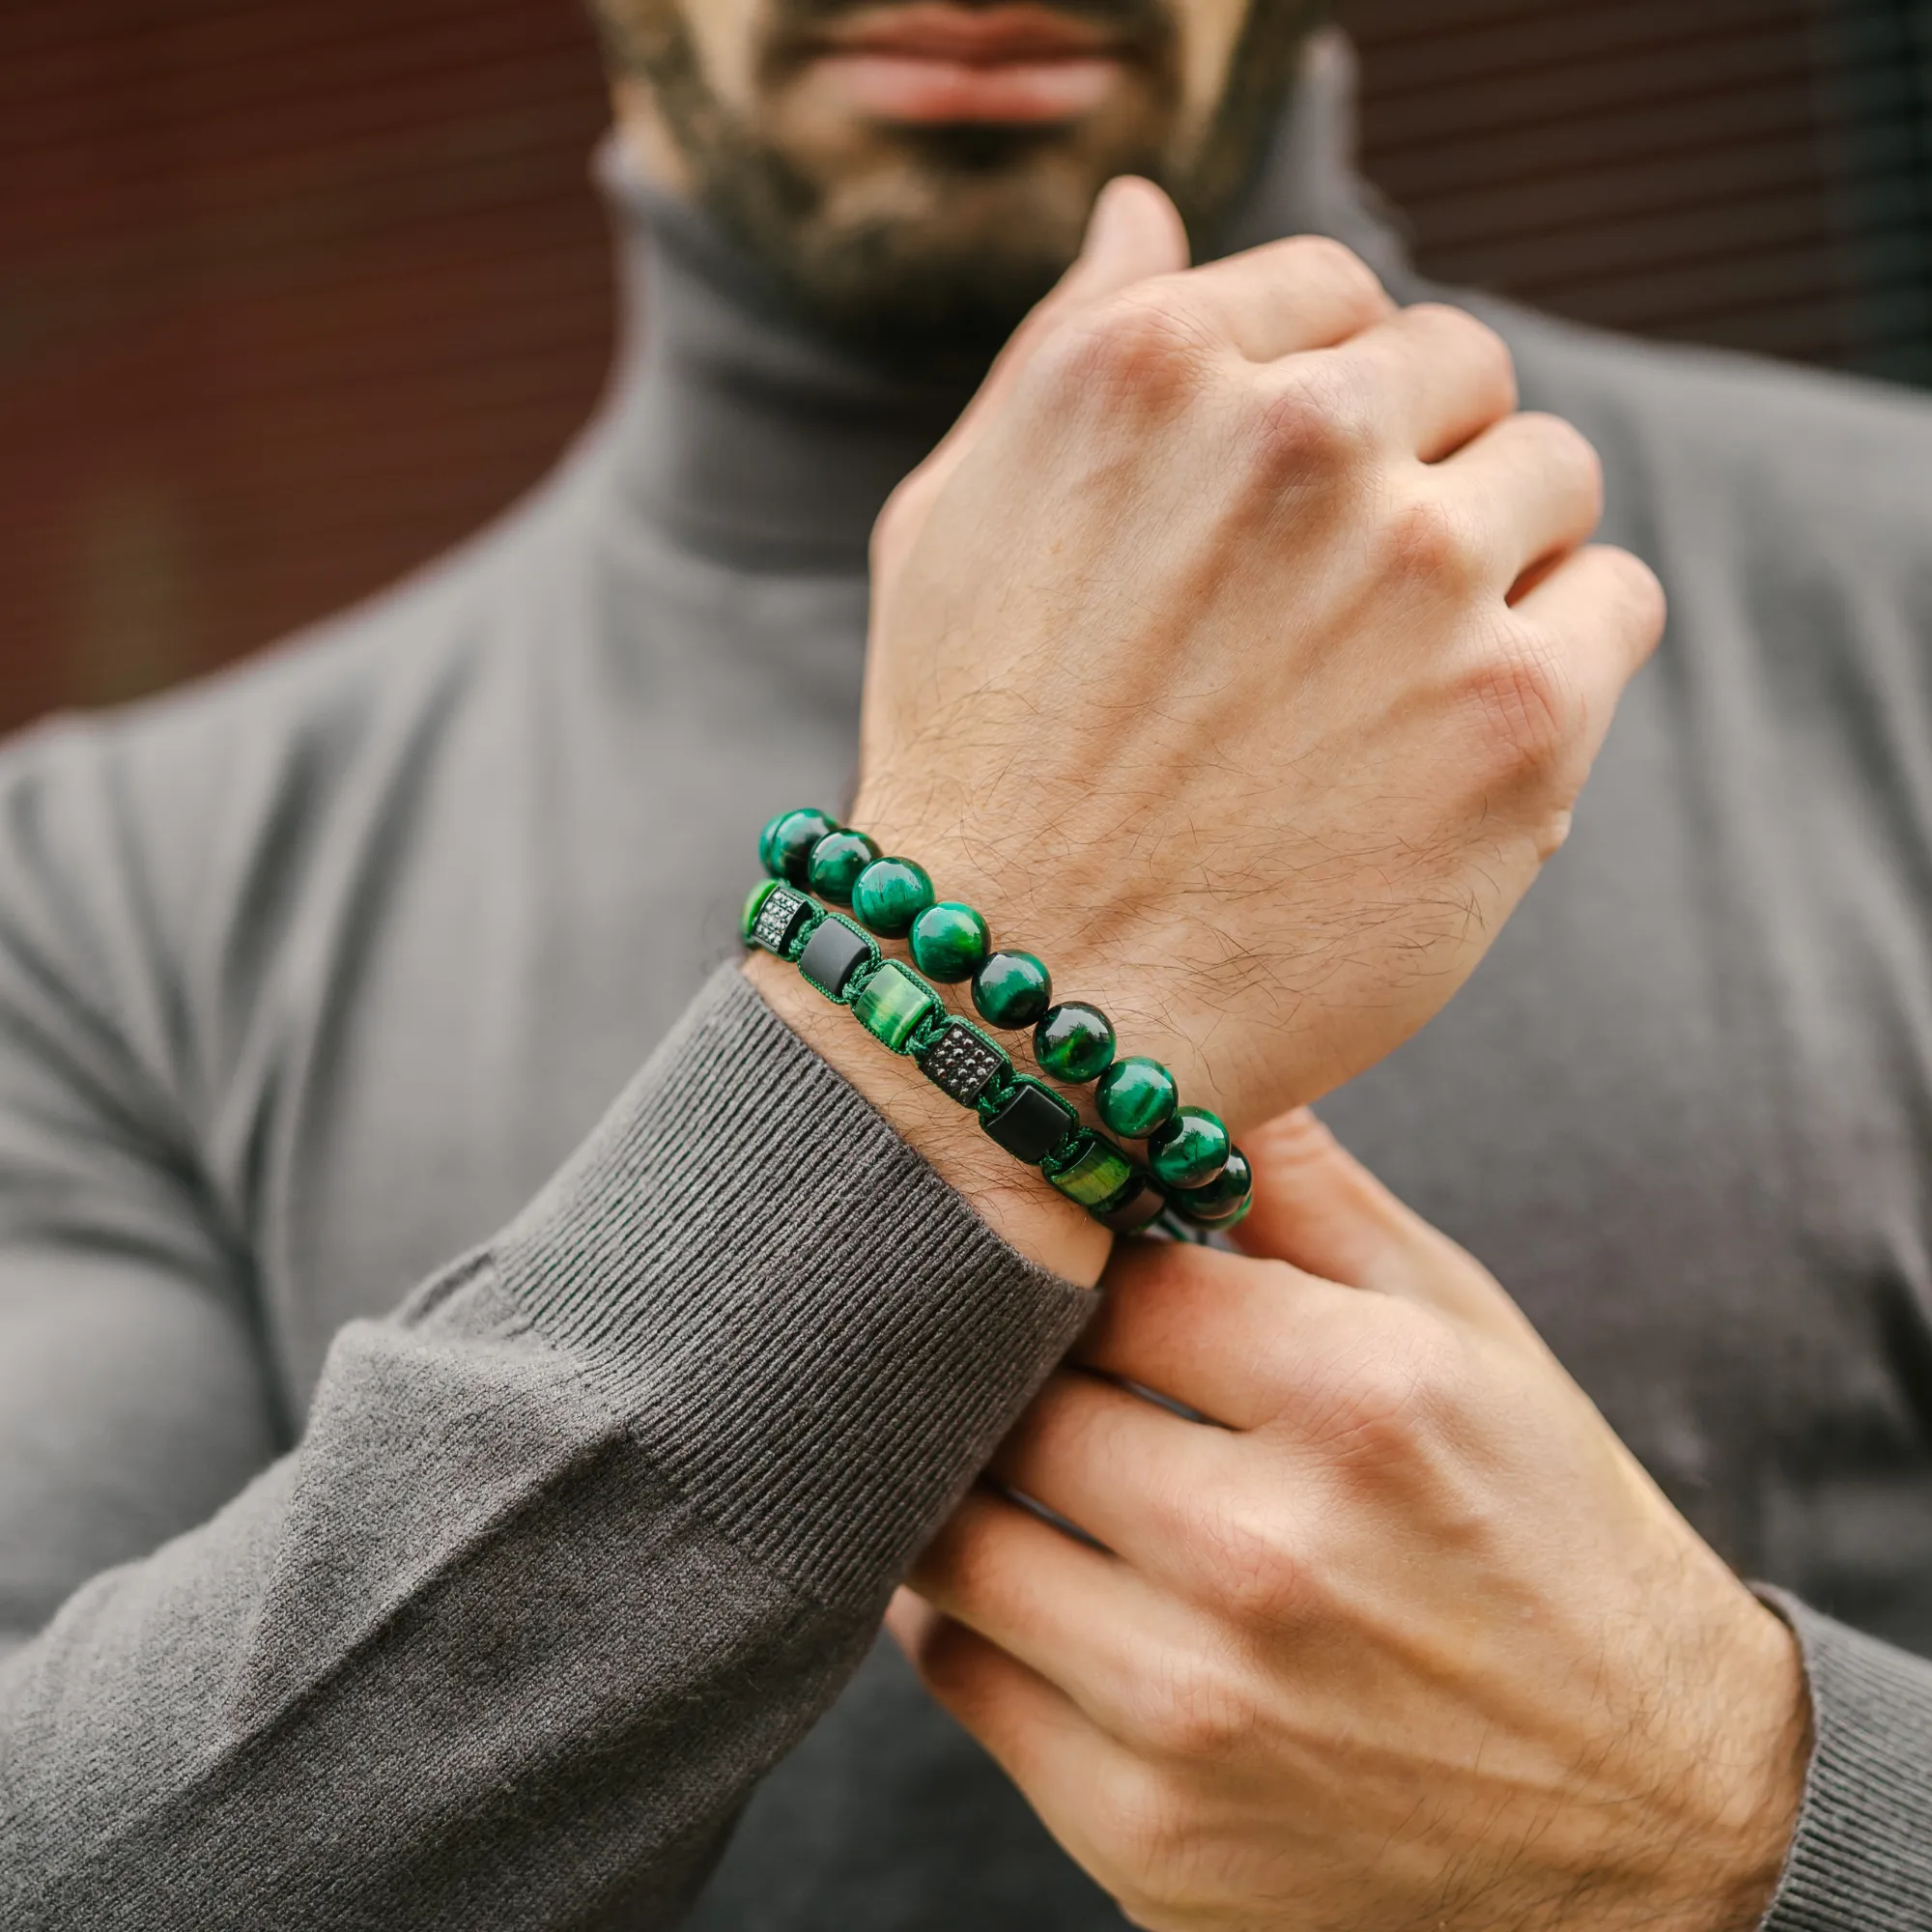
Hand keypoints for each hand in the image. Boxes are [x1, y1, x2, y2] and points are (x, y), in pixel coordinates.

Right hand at [855, 178, 1664, 1128]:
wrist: (1023, 1004)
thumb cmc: (975, 766)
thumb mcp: (948, 521)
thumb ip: (1063, 347)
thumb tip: (1143, 209)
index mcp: (1151, 369)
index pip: (1337, 291)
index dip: (1325, 395)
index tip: (1297, 500)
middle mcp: (1293, 443)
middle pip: (1462, 367)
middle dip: (1414, 468)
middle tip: (1341, 607)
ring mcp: (1414, 577)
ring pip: (1557, 474)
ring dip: (1496, 559)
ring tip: (1398, 676)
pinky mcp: (1516, 717)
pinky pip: (1617, 606)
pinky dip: (1563, 663)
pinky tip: (1460, 737)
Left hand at [891, 1110, 1809, 1931]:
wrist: (1653, 1816)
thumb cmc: (1548, 1536)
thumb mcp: (1467, 1335)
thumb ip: (1316, 1194)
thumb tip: (1198, 1060)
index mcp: (1359, 1400)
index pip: (1104, 1270)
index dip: (1065, 1249)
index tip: (1053, 1247)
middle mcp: (1269, 1555)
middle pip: (1017, 1402)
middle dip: (1002, 1363)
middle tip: (994, 1343)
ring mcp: (1197, 1709)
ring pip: (954, 1540)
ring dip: (953, 1479)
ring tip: (990, 1448)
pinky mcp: (1147, 1834)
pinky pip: (961, 1679)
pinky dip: (955, 1615)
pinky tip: (1013, 1574)